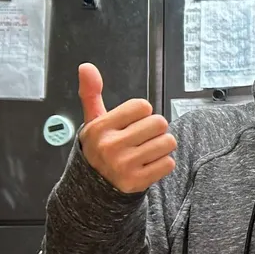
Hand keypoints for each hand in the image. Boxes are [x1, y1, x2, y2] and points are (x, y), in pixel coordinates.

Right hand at [77, 63, 176, 193]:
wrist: (92, 187)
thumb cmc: (99, 148)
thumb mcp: (93, 121)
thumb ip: (91, 93)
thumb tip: (86, 66)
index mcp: (100, 128)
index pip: (143, 106)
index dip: (142, 113)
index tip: (132, 123)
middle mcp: (110, 146)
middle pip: (159, 123)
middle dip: (155, 129)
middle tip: (141, 138)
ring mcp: (124, 166)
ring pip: (168, 142)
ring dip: (161, 146)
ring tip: (145, 151)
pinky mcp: (137, 182)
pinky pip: (168, 163)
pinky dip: (162, 163)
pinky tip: (147, 165)